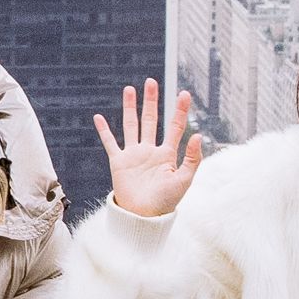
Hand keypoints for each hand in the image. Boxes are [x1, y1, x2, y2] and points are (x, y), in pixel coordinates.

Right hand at [93, 80, 205, 218]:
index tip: (185, 94)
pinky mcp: (118, 162)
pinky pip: (110, 142)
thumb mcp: (184, 180)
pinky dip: (104, 130)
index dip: (180, 111)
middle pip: (151, 120)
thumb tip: (199, 135)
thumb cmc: (165, 202)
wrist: (143, 217)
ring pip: (131, 125)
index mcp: (167, 154)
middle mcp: (150, 151)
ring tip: (130, 89)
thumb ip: (192, 159)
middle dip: (151, 101)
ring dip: (130, 107)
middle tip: (151, 81)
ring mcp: (133, 155)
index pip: (174, 127)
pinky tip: (99, 117)